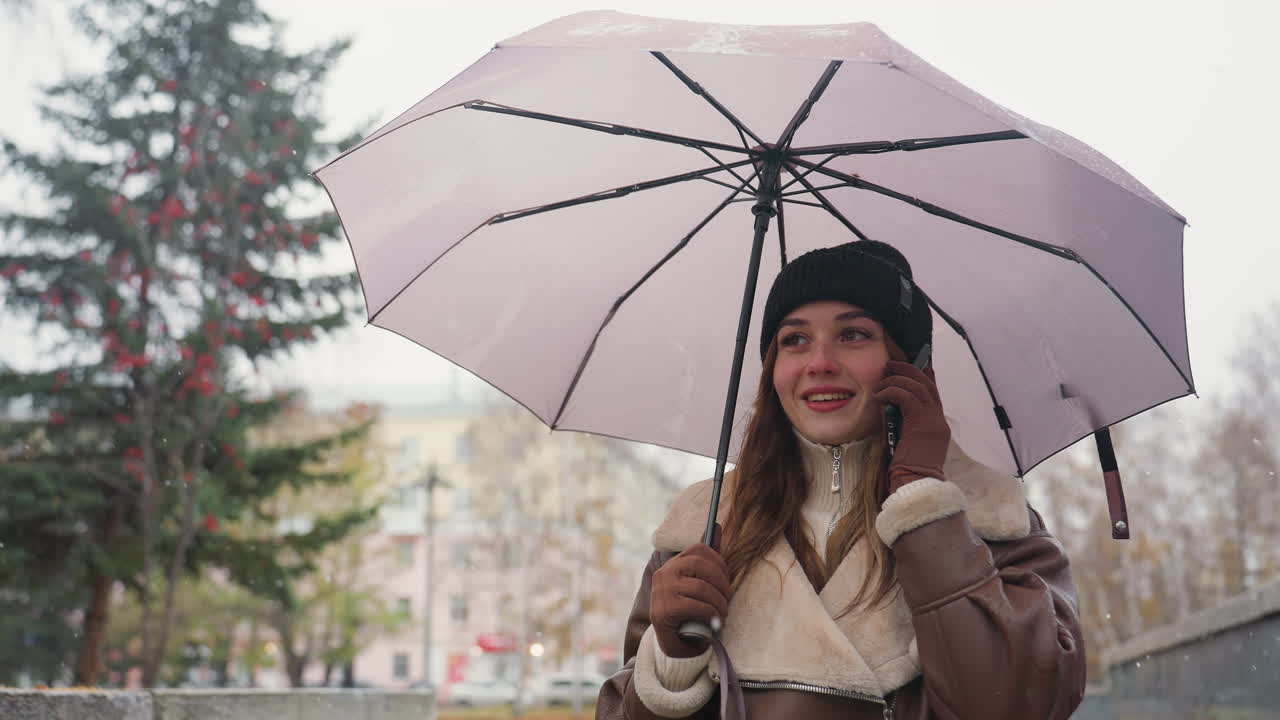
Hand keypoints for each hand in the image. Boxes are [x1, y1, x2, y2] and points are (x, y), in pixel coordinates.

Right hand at [650, 538, 731, 657]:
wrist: (675, 645)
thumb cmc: (691, 612)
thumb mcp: (700, 584)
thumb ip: (708, 558)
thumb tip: (718, 526)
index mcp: (672, 564)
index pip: (699, 549)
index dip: (719, 561)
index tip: (726, 577)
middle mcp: (664, 574)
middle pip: (701, 565)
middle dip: (722, 582)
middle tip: (728, 598)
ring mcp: (662, 591)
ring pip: (702, 587)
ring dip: (719, 601)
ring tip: (723, 612)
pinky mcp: (664, 610)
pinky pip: (697, 605)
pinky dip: (712, 613)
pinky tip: (715, 620)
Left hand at [875, 361, 950, 492]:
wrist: (915, 484)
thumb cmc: (907, 468)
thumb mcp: (908, 441)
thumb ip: (906, 423)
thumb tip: (890, 405)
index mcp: (938, 424)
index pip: (933, 391)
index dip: (922, 375)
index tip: (908, 366)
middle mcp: (939, 419)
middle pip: (927, 383)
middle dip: (908, 370)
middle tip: (890, 365)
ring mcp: (933, 420)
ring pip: (917, 386)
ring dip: (896, 379)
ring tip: (880, 381)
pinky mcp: (921, 423)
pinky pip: (906, 396)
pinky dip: (891, 391)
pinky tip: (878, 396)